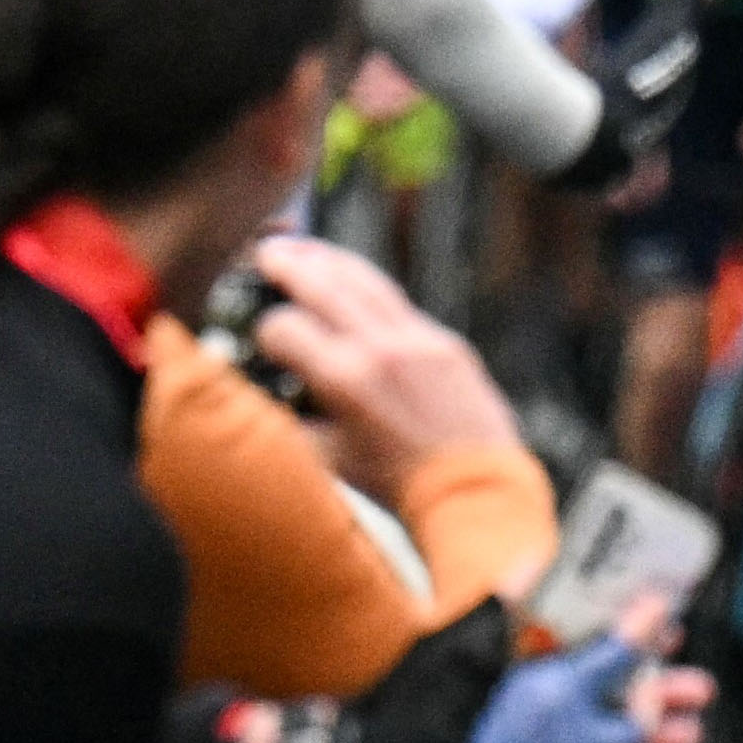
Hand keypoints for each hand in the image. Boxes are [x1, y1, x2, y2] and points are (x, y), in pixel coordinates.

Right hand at [237, 229, 517, 482]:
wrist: (478, 492)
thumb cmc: (400, 485)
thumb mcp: (333, 460)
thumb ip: (295, 425)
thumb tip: (268, 400)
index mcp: (347, 380)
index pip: (287, 329)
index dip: (266, 332)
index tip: (264, 339)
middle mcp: (382, 350)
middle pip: (324, 287)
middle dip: (289, 267)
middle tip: (266, 253)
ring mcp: (420, 341)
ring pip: (367, 283)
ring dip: (331, 261)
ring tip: (304, 250)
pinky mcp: (447, 343)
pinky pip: (400, 305)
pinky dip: (370, 289)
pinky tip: (354, 284)